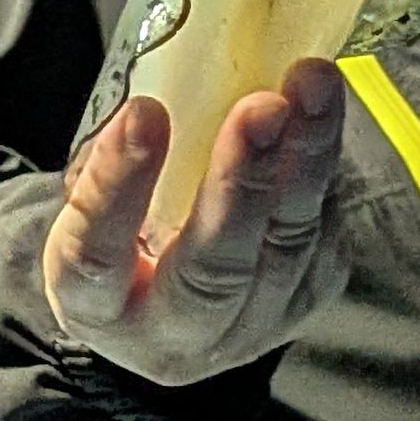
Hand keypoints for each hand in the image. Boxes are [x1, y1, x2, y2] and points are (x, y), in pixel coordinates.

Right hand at [42, 60, 348, 389]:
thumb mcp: (93, 199)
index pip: (98, 256)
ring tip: (313, 86)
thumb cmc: (122, 233)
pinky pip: (323, 239)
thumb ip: (114, 158)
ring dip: (305, 160)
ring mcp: (249, 328)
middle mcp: (175, 334)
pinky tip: (324, 115)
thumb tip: (161, 90)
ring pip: (287, 249)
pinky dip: (326, 171)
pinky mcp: (303, 304)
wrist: (168, 296)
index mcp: (99, 308)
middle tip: (261, 108)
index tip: (144, 112)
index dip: (120, 184)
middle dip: (241, 181)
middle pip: (213, 270)